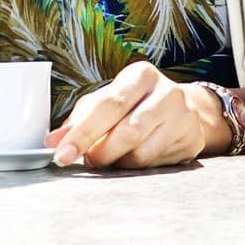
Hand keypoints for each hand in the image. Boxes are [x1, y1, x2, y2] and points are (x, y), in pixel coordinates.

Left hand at [46, 60, 221, 168]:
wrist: (181, 110)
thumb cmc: (134, 104)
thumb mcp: (107, 101)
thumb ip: (80, 119)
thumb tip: (52, 141)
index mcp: (141, 75)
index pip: (107, 106)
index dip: (82, 133)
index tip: (61, 154)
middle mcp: (167, 92)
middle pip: (127, 132)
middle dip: (101, 153)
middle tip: (88, 161)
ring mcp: (184, 118)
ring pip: (142, 154)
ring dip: (119, 163)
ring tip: (112, 158)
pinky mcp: (192, 141)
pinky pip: (156, 166)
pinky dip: (137, 169)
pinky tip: (134, 159)